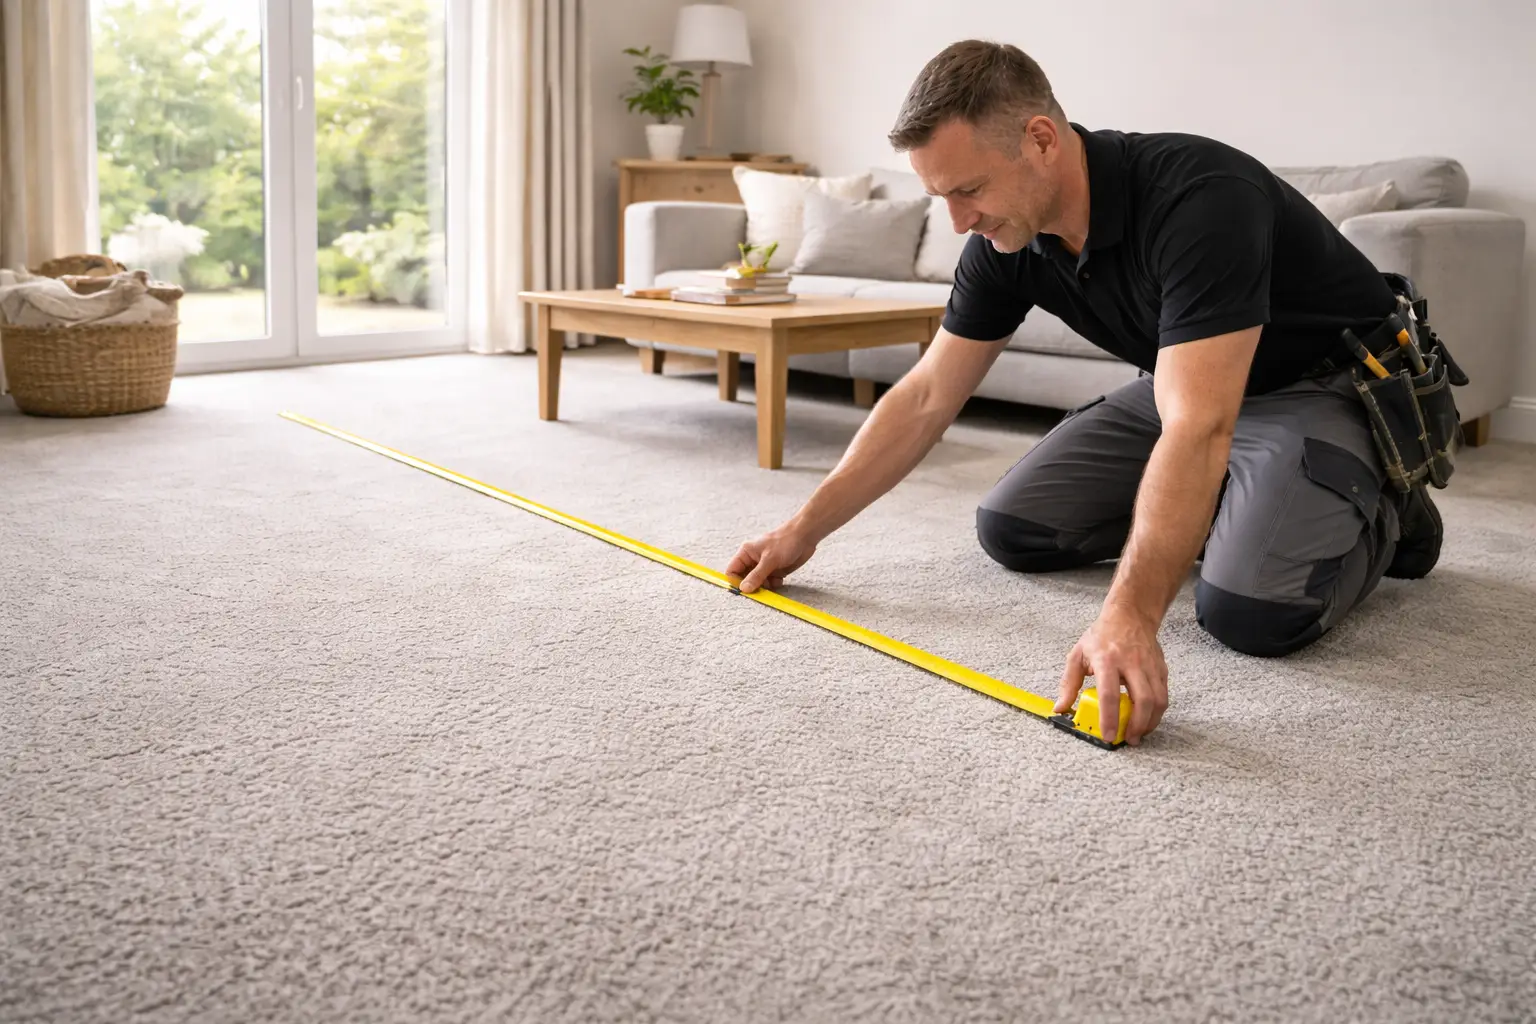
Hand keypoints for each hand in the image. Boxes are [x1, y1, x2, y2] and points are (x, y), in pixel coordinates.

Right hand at [726, 523, 817, 593]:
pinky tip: (780, 578)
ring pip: (757, 583)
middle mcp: (753, 560)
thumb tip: (744, 589)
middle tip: (760, 589)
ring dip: (765, 586)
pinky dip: (774, 584)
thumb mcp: (769, 559)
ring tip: (773, 581)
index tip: (744, 590)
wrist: (805, 537)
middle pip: (744, 579)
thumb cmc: (785, 541)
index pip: (732, 570)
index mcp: (746, 553)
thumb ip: (756, 575)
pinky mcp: (775, 571)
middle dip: (752, 586)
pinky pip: (769, 583)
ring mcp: (764, 566)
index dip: (735, 581)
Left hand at [1053, 610, 1168, 745]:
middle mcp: (1131, 663)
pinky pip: (1164, 694)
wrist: (1129, 615)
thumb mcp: (1077, 655)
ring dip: (1150, 722)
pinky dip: (1157, 711)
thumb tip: (1060, 707)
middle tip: (1129, 740)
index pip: (1110, 694)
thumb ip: (1068, 683)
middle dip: (1138, 725)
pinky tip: (1147, 719)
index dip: (1109, 718)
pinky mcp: (1161, 668)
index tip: (1108, 736)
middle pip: (1143, 700)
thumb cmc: (1101, 636)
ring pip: (1158, 700)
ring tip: (1139, 733)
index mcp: (1107, 660)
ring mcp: (1150, 665)